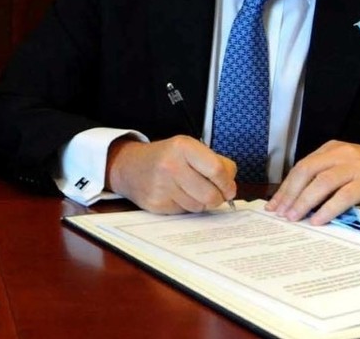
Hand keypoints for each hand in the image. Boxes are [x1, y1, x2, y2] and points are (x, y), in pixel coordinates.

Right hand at [106, 135, 236, 213]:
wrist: (130, 166)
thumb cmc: (167, 158)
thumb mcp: (189, 149)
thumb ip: (215, 163)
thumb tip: (230, 188)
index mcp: (183, 147)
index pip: (217, 170)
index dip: (227, 183)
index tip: (229, 188)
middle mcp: (171, 165)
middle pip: (210, 194)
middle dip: (218, 198)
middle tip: (215, 194)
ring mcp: (162, 186)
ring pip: (199, 206)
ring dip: (201, 203)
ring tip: (192, 191)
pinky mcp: (156, 203)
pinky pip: (184, 212)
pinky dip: (186, 207)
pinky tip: (178, 196)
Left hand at [266, 140, 359, 224]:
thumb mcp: (350, 173)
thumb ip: (328, 182)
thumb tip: (300, 204)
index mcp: (334, 150)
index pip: (302, 167)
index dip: (286, 187)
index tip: (274, 205)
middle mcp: (343, 153)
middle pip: (307, 171)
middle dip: (290, 194)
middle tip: (280, 213)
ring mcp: (357, 165)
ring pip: (322, 182)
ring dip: (305, 202)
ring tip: (295, 218)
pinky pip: (344, 194)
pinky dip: (329, 208)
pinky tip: (319, 220)